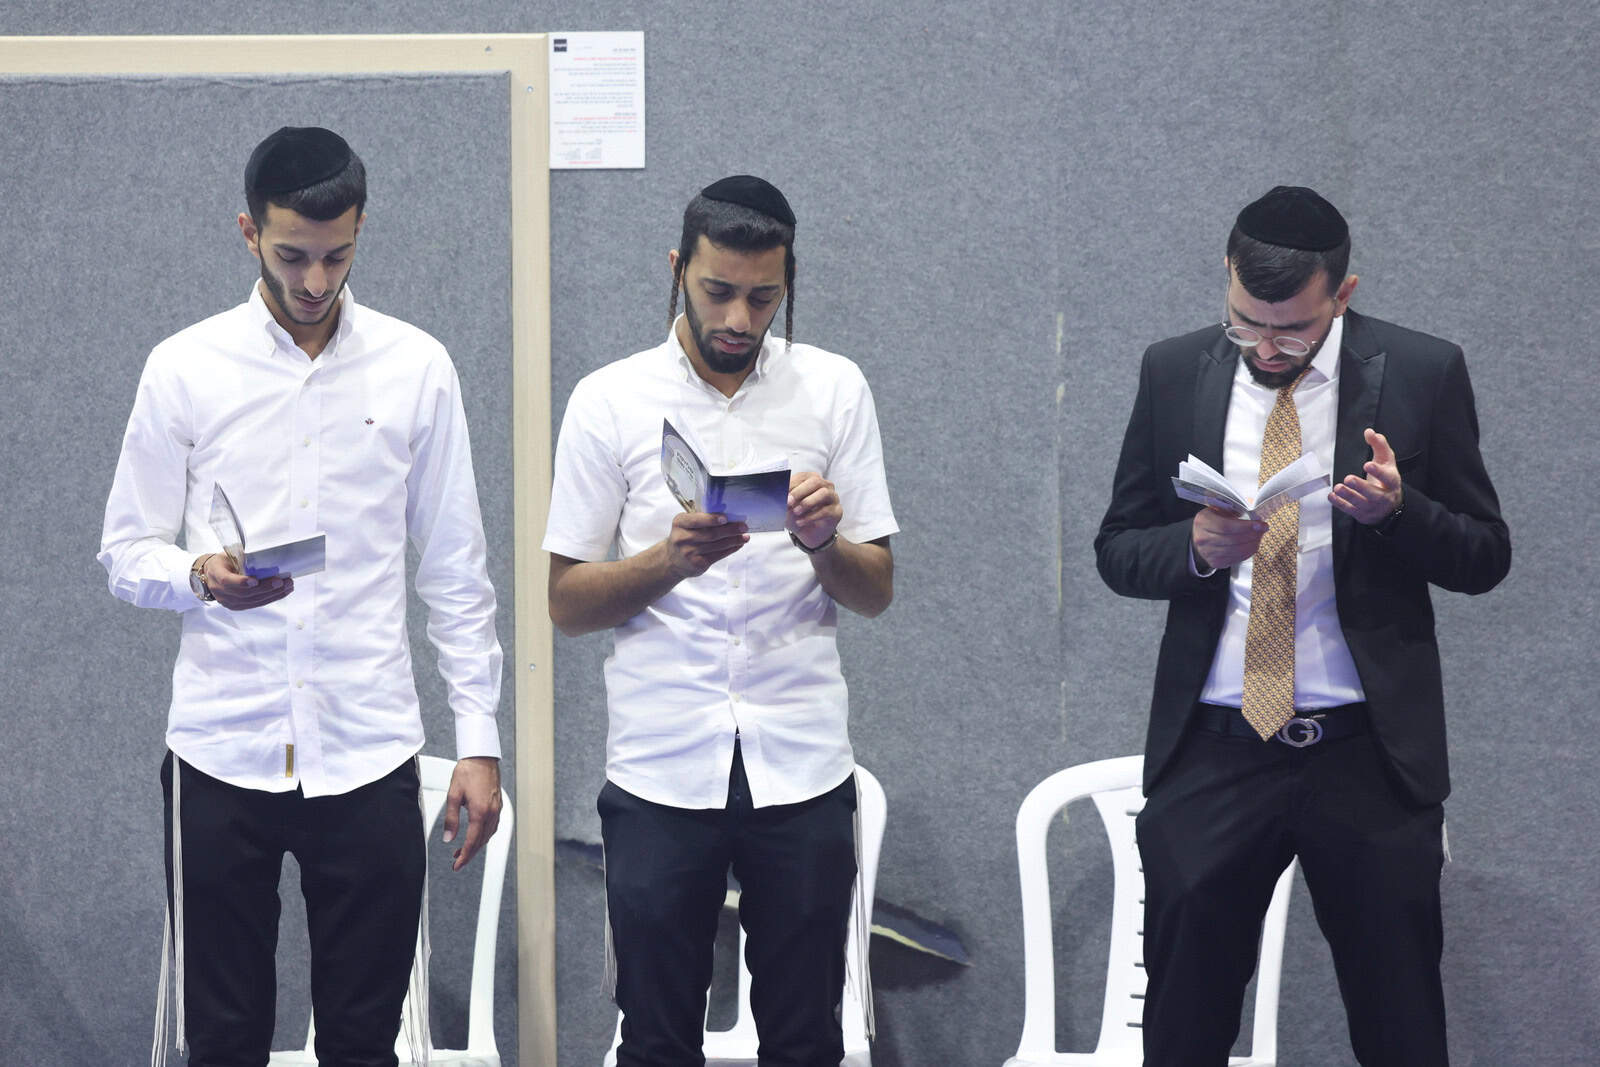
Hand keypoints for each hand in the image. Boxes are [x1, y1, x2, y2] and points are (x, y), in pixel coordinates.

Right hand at [204, 552, 293, 610]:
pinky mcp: (238, 606)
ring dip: (272, 594)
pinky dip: (271, 598)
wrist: (211, 576)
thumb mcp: (227, 556)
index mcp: (216, 575)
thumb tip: (266, 555)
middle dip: (265, 588)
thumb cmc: (222, 563)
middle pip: (244, 593)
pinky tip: (282, 592)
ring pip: (253, 601)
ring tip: (288, 586)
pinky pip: (256, 604)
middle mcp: (221, 592)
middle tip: (281, 581)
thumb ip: (241, 557)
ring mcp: (229, 602)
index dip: (241, 582)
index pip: (227, 581)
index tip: (255, 581)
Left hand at [442, 756, 501, 870]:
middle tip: (458, 862)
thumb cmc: (468, 772)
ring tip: (464, 851)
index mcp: (479, 812)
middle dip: (469, 854)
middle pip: (481, 841)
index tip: (457, 864)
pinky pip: (493, 827)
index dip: (464, 856)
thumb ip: (451, 819)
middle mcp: (491, 813)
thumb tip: (448, 837)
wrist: (482, 757)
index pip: (472, 841)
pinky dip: (484, 836)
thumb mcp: (453, 795)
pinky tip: (477, 836)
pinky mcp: (498, 805)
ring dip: (476, 845)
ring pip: (488, 835)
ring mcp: (496, 809)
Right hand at [665, 511, 747, 578]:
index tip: (725, 518)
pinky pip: (718, 555)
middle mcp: (682, 538)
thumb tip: (730, 515)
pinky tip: (738, 544)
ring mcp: (689, 552)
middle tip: (743, 526)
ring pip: (717, 545)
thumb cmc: (684, 537)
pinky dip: (731, 549)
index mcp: (679, 523)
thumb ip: (701, 519)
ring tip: (745, 536)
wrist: (672, 560)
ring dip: (734, 540)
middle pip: (711, 534)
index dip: (711, 519)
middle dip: (730, 530)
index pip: (696, 520)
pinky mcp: (697, 563)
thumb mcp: (685, 525)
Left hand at [787, 471, 841, 548]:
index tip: (781, 494)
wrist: (808, 534)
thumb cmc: (796, 516)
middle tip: (788, 502)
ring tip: (796, 512)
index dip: (791, 484)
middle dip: (800, 491)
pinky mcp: (837, 511)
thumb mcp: (785, 507)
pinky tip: (800, 522)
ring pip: (824, 493)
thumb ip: (781, 499)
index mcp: (811, 480)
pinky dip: (811, 516)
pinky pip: (826, 510)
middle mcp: (824, 485)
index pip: (802, 476)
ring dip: (807, 502)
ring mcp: (833, 497)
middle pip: (815, 481)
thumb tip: (776, 494)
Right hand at [1192, 506, 1269, 570]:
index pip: (1226, 526)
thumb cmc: (1211, 521)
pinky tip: (1252, 544)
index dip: (1246, 527)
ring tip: (1259, 536)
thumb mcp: (1217, 509)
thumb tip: (1253, 510)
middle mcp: (1203, 539)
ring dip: (1253, 544)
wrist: (1199, 537)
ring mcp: (1208, 553)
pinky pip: (1237, 559)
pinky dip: (1248, 552)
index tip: (1260, 524)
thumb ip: (1233, 509)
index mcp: (1203, 522)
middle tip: (1262, 529)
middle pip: (1233, 540)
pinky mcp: (1215, 562)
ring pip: (1237, 551)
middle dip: (1253, 535)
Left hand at [1330, 428, 1402, 523]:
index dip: (1378, 472)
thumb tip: (1369, 432)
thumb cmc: (1386, 480)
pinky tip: (1332, 496)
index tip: (1367, 464)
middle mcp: (1384, 496)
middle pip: (1374, 493)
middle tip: (1348, 478)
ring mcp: (1373, 507)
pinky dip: (1340, 503)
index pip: (1388, 478)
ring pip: (1361, 503)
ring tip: (1338, 487)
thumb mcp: (1387, 461)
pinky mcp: (1362, 514)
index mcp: (1392, 482)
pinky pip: (1351, 510)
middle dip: (1361, 486)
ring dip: (1348, 495)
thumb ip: (1379, 445)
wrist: (1390, 506)